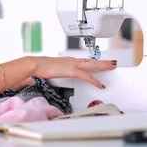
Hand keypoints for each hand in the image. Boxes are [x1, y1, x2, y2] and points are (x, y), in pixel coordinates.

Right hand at [0, 56, 116, 95]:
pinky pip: (87, 76)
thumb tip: (54, 76)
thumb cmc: (38, 69)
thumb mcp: (50, 71)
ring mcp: (72, 65)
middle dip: (103, 62)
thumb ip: (55, 73)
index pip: (84, 61)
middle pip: (91, 61)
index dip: (93, 62)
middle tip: (113, 62)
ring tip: (113, 67)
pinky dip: (94, 81)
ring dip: (103, 66)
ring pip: (92, 65)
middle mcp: (72, 61)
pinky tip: (100, 84)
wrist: (33, 65)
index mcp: (67, 61)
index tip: (100, 63)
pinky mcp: (71, 70)